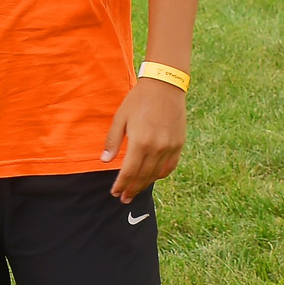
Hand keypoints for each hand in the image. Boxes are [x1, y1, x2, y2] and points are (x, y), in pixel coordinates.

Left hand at [101, 77, 188, 199]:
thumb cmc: (138, 100)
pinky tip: (152, 178)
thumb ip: (113, 141)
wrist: (164, 85)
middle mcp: (157, 148)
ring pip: (157, 174)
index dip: (121, 185)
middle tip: (124, 198)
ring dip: (145, 185)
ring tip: (135, 191)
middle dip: (132, 189)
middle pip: (143, 176)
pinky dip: (161, 174)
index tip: (115, 193)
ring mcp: (170, 147)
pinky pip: (170, 166)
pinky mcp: (179, 144)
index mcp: (140, 142)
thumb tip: (104, 161)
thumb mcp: (120, 118)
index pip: (129, 172)